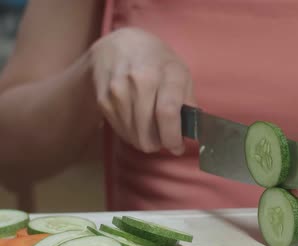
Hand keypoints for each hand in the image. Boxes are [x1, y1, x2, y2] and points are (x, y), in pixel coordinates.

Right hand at [88, 27, 194, 154]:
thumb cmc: (157, 62)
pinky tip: (138, 122)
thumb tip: (193, 131)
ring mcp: (118, 91)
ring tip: (152, 128)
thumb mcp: (181, 73)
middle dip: (161, 143)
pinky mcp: (104, 101)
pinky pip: (122, 132)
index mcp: (166, 73)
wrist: (118, 46)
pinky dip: (132, 134)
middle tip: (166, 139)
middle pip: (149, 133)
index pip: (168, 113)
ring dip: (146, 140)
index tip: (178, 147)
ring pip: (135, 137)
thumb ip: (189, 102)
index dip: (173, 137)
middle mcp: (140, 81)